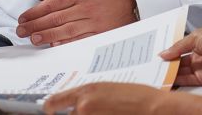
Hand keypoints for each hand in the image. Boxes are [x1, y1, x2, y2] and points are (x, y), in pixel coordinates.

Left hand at [16, 0, 136, 45]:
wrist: (129, 0)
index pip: (52, 3)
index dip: (35, 12)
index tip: (23, 18)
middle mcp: (85, 6)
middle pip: (56, 17)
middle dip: (36, 24)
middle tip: (22, 31)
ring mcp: (93, 20)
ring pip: (66, 29)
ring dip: (48, 34)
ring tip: (33, 38)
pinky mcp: (100, 32)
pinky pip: (81, 39)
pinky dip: (67, 42)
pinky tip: (55, 44)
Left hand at [42, 83, 165, 113]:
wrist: (153, 108)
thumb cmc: (137, 96)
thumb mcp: (108, 90)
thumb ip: (89, 97)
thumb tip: (76, 105)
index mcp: (86, 92)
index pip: (54, 101)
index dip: (49, 107)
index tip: (48, 110)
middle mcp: (83, 107)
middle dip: (79, 114)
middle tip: (97, 110)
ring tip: (108, 112)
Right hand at [160, 28, 201, 86]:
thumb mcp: (196, 37)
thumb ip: (179, 47)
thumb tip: (164, 53)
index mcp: (198, 41)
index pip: (179, 48)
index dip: (169, 51)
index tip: (156, 55)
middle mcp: (198, 54)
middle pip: (179, 61)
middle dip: (167, 63)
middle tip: (153, 66)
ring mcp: (201, 67)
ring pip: (181, 72)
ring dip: (170, 73)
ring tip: (156, 73)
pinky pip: (188, 80)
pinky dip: (177, 81)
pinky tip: (167, 80)